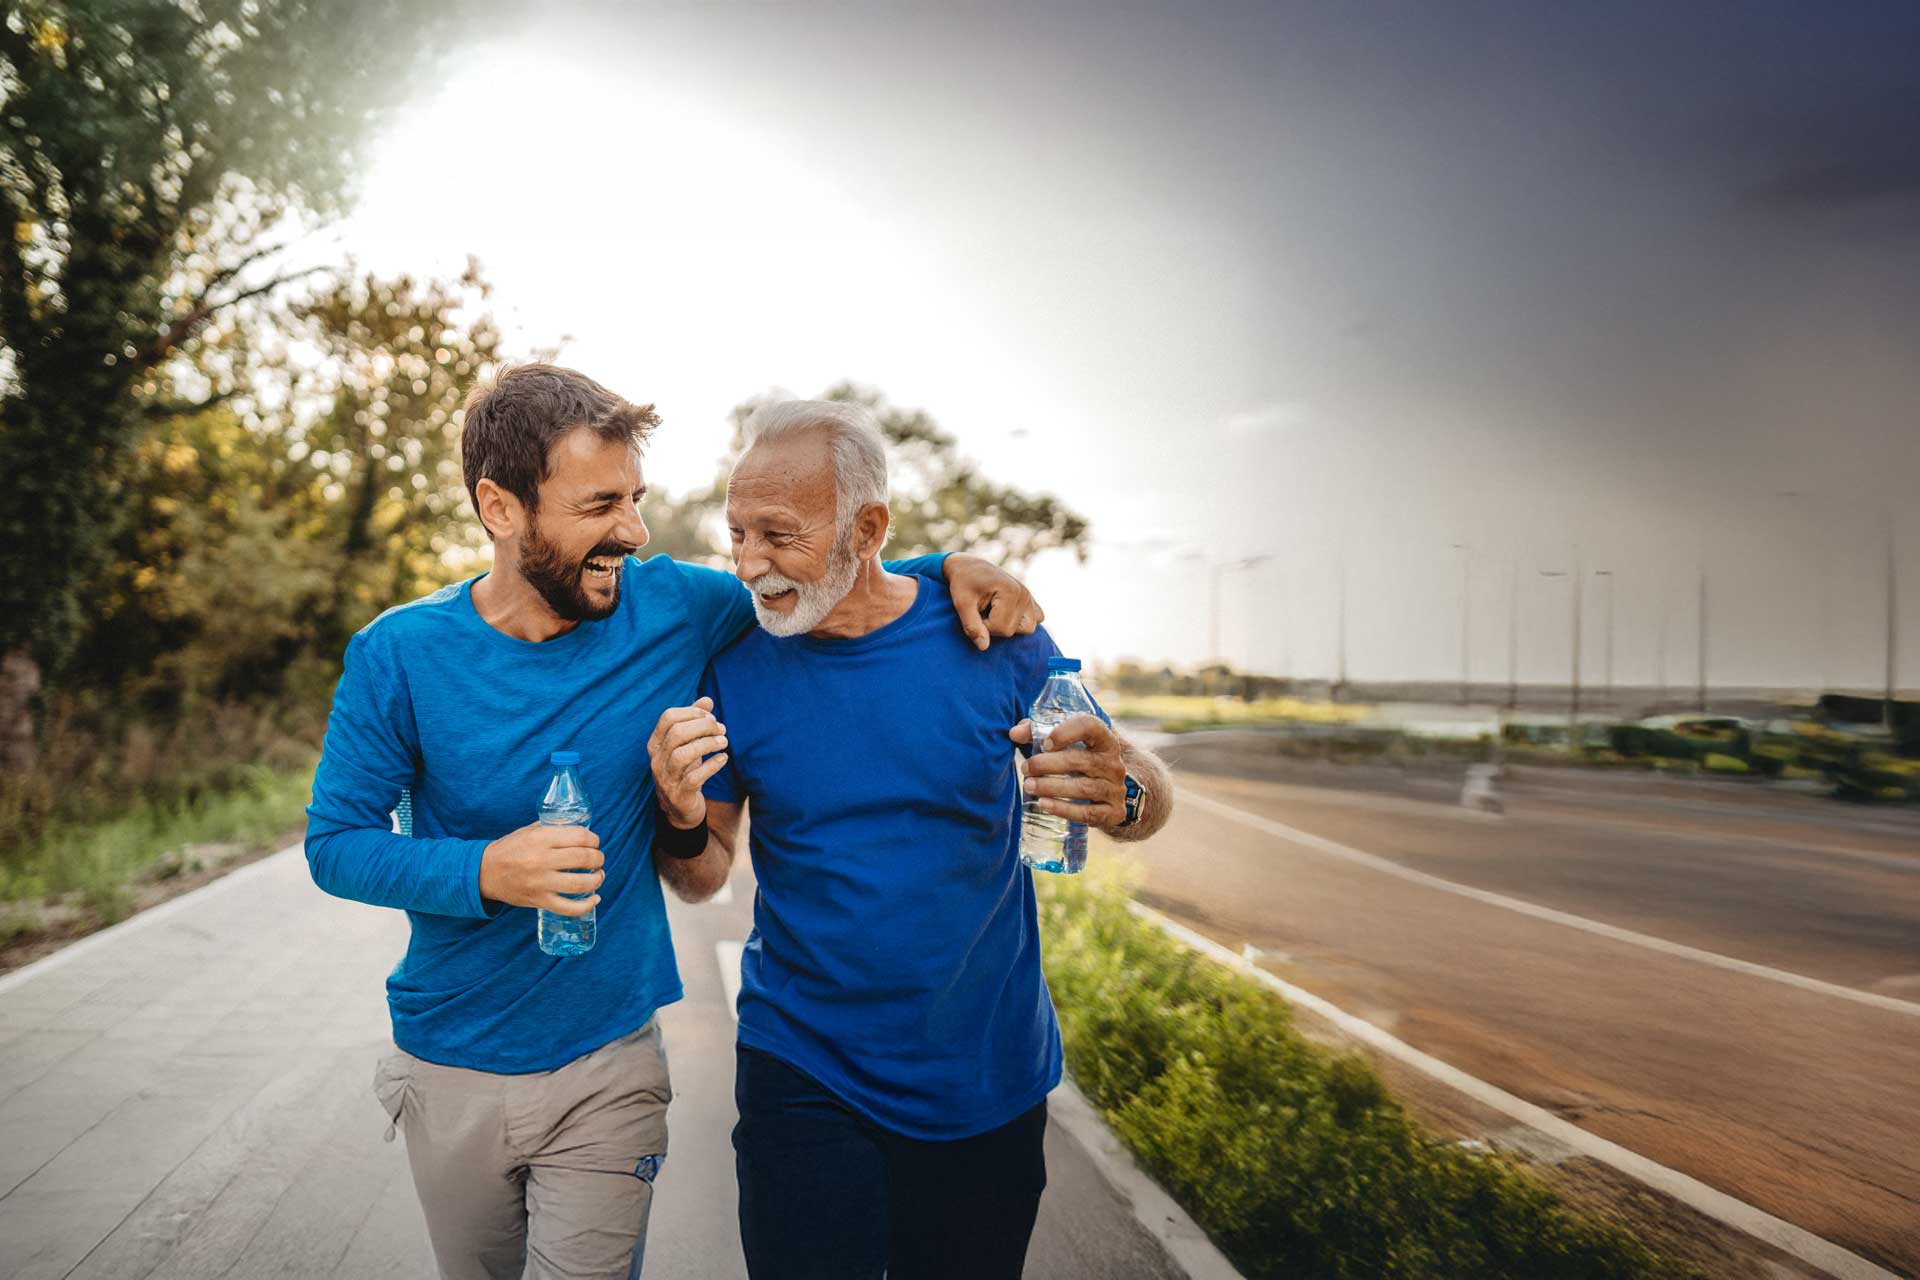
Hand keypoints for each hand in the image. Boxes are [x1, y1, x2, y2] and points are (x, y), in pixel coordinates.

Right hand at [479, 822, 604, 914]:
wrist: (484, 872)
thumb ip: (554, 828)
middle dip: (598, 858)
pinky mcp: (539, 901)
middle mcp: (541, 860)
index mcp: (540, 839)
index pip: (580, 837)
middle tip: (598, 859)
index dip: (594, 840)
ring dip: (597, 879)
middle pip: (584, 859)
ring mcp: (541, 883)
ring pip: (581, 884)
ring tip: (598, 875)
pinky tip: (595, 898)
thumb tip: (582, 830)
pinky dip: (586, 905)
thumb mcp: (530, 831)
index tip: (594, 842)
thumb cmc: (510, 849)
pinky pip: (569, 908)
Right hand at [648, 697, 728, 827]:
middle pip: (676, 734)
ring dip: (707, 744)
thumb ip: (694, 721)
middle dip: (703, 727)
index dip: (691, 712)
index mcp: (656, 744)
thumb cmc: (684, 770)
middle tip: (722, 729)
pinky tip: (723, 758)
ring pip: (682, 755)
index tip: (710, 716)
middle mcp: (657, 760)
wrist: (680, 809)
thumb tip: (707, 700)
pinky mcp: (679, 795)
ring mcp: (666, 779)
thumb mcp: (687, 745)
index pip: (668, 718)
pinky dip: (711, 765)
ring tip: (724, 742)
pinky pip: (694, 778)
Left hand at [945, 554, 1042, 650]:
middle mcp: (1024, 594)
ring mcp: (1029, 597)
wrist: (968, 567)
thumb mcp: (962, 604)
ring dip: (1008, 625)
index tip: (974, 612)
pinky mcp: (1030, 600)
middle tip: (981, 611)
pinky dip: (1022, 620)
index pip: (1001, 628)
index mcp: (1011, 591)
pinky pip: (1036, 618)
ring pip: (1027, 628)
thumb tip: (983, 647)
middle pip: (1012, 630)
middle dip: (993, 627)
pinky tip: (1006, 613)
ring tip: (993, 613)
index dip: (983, 626)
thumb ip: (972, 626)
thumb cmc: (963, 583)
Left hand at [1010, 714, 1126, 828]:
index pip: (1091, 727)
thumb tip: (1014, 733)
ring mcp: (1116, 789)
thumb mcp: (1064, 743)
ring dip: (1052, 787)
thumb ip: (1038, 732)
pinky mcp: (1114, 812)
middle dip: (1049, 764)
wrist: (1106, 791)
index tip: (1045, 743)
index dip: (1067, 732)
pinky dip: (1064, 810)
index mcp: (1104, 740)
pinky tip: (1044, 804)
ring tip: (1029, 786)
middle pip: (1082, 761)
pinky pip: (1089, 813)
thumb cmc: (1078, 760)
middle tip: (1026, 768)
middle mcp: (1114, 763)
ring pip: (1084, 788)